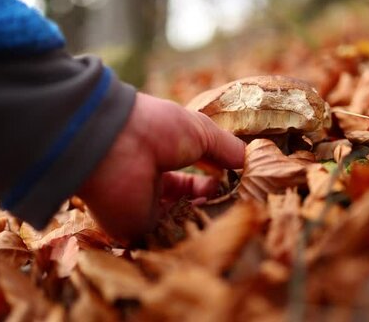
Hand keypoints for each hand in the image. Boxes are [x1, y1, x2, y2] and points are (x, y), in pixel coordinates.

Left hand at [77, 93, 244, 243]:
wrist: (117, 144)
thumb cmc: (157, 129)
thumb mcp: (201, 131)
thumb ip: (227, 150)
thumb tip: (251, 163)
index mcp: (161, 161)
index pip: (194, 182)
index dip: (218, 184)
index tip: (243, 186)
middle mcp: (151, 188)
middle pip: (189, 207)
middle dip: (216, 206)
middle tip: (242, 204)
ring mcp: (143, 211)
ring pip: (182, 224)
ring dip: (207, 219)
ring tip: (233, 211)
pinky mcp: (136, 232)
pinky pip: (169, 238)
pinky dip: (192, 233)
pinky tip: (215, 223)